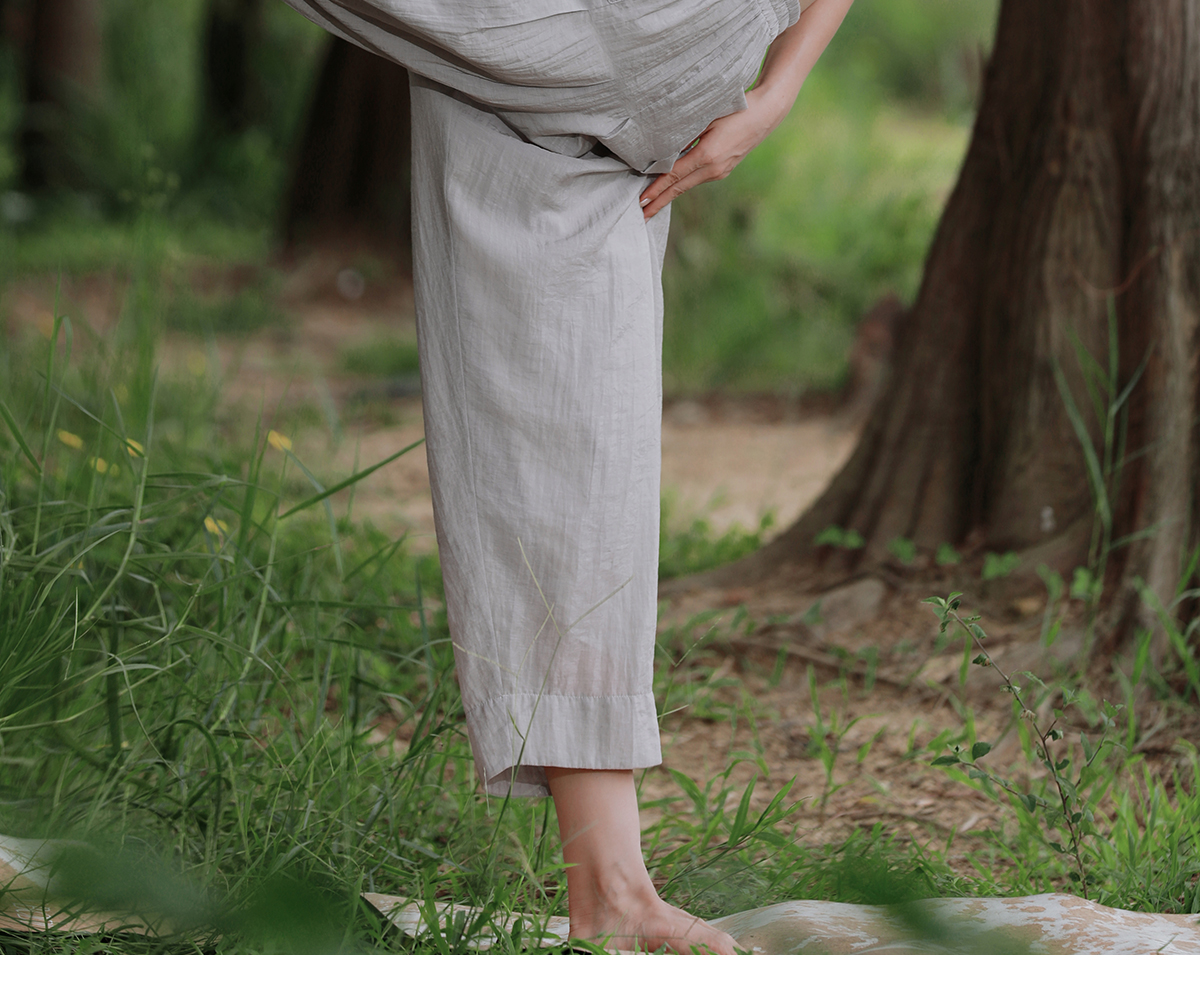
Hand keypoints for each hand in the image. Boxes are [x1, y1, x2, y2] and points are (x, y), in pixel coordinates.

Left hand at [638, 0, 855, 219]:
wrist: (766, 114)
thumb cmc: (735, 108)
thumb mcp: (706, 118)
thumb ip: (684, 133)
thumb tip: (662, 148)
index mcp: (706, 156)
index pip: (673, 176)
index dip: (656, 190)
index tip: (641, 201)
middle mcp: (713, 169)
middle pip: (678, 189)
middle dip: (658, 203)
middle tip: (640, 216)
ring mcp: (719, 172)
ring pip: (687, 186)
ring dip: (668, 196)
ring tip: (651, 205)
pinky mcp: (723, 170)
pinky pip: (696, 180)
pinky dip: (681, 186)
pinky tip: (671, 190)